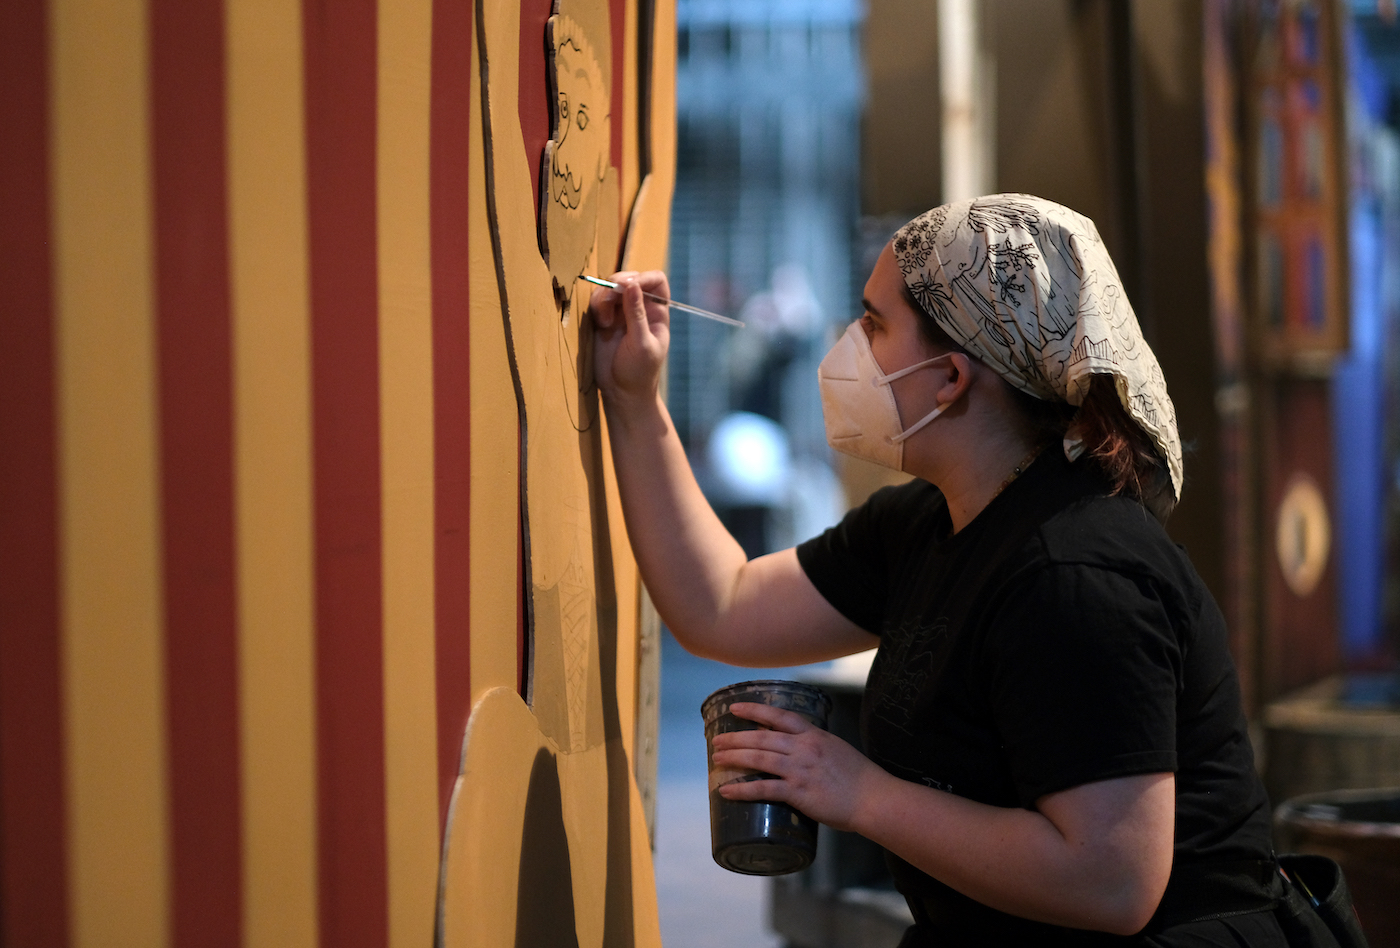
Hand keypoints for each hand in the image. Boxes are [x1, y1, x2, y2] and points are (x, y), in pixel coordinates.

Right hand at [590, 270, 670, 409]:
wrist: (621, 393)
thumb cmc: (639, 372)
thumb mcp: (641, 343)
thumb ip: (636, 314)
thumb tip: (631, 284)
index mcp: (657, 312)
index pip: (656, 280)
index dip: (644, 277)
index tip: (629, 285)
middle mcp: (639, 307)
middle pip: (629, 279)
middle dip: (617, 283)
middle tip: (610, 297)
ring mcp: (620, 312)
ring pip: (610, 288)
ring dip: (604, 296)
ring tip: (605, 321)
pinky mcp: (603, 319)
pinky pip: (597, 301)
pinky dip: (596, 306)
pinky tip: (601, 324)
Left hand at [709, 702, 886, 832]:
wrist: (873, 798)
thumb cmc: (858, 777)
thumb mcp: (835, 749)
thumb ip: (814, 746)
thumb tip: (793, 748)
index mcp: (813, 735)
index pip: (779, 716)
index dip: (754, 711)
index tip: (735, 708)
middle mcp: (804, 748)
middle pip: (761, 738)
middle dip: (735, 738)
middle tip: (716, 740)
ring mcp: (800, 770)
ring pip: (758, 759)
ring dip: (733, 758)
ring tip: (716, 759)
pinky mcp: (799, 793)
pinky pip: (763, 789)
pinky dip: (742, 789)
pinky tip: (726, 790)